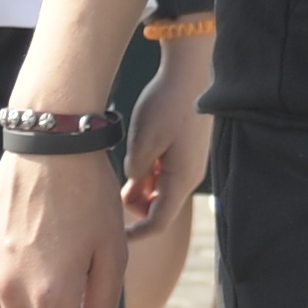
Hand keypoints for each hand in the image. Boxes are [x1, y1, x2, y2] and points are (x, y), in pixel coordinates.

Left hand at [122, 47, 211, 229]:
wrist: (191, 71)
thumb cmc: (167, 104)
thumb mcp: (142, 141)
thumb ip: (135, 171)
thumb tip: (134, 184)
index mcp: (181, 179)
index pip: (158, 222)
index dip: (136, 233)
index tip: (116, 236)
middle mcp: (190, 176)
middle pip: (159, 206)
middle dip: (136, 202)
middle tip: (118, 182)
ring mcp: (191, 163)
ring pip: (161, 188)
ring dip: (142, 183)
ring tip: (130, 158)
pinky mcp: (188, 150)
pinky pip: (166, 172)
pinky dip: (151, 169)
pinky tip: (141, 147)